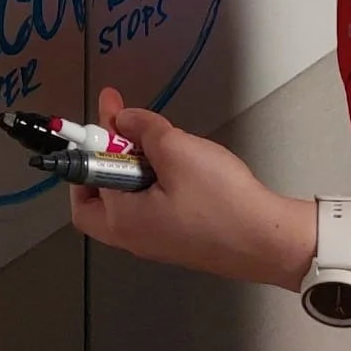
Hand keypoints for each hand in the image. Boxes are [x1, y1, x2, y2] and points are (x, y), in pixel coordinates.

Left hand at [69, 86, 313, 290]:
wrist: (266, 239)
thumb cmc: (216, 196)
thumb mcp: (176, 150)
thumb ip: (142, 130)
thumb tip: (121, 121)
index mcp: (121, 220)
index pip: (84, 182)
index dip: (90, 144)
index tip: (106, 109)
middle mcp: (131, 237)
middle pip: (98, 198)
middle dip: (105, 159)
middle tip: (121, 129)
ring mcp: (156, 242)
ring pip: (127, 199)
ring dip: (131, 165)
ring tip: (153, 137)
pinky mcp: (179, 239)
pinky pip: (150, 206)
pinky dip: (151, 179)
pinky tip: (175, 161)